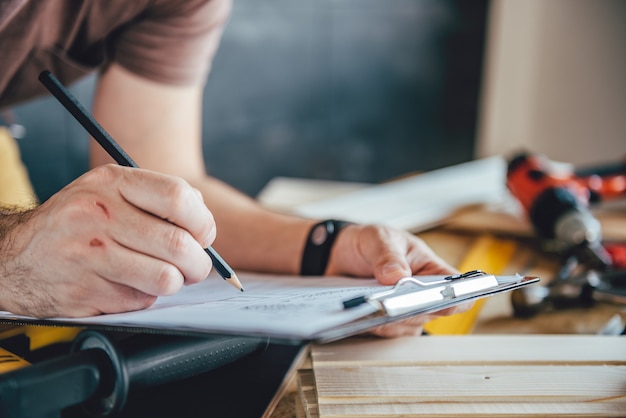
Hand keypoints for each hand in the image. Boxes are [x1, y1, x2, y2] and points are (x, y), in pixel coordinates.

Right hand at [0, 165, 214, 317]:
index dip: (203, 221)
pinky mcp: (85, 292)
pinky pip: (141, 300)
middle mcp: (99, 216)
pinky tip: (128, 284)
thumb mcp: (108, 190)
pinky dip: (145, 296)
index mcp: (111, 183)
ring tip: (165, 276)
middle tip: (194, 266)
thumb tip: (203, 225)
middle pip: (179, 244)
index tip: (203, 235)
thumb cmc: (76, 222)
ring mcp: (89, 256)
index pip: (178, 197)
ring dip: (175, 283)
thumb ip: (156, 198)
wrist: (14, 256)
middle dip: (199, 263)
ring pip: (165, 278)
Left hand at [326, 224, 469, 336]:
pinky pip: (382, 333)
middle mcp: (422, 296)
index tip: (439, 301)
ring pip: (405, 328)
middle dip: (410, 311)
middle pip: (428, 314)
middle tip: (391, 305)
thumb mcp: (378, 238)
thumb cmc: (371, 242)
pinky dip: (370, 326)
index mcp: (431, 271)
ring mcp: (403, 312)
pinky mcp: (383, 323)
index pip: (456, 290)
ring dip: (388, 321)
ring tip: (369, 310)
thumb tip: (398, 276)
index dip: (455, 299)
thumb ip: (388, 254)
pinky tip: (358, 316)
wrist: (341, 252)